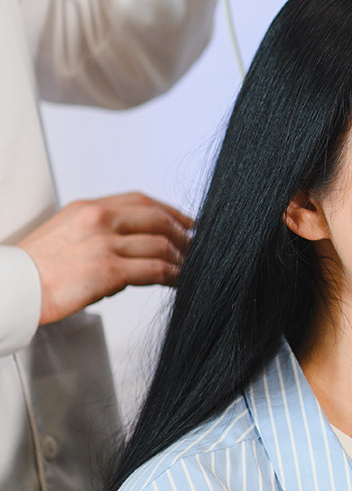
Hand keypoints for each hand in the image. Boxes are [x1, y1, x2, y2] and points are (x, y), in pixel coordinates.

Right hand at [17, 193, 190, 324]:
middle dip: (182, 233)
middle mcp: (100, 219)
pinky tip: (179, 280)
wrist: (10, 290)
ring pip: (161, 244)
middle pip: (158, 219)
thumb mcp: (66, 231)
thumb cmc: (36, 269)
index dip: (170, 210)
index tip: (186, 221)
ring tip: (189, 267)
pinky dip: (173, 275)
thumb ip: (99, 228)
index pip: (142, 200)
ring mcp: (105, 244)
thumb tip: (134, 239)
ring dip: (181, 257)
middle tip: (195, 245)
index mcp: (90, 207)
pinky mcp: (108, 271)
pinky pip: (155, 269)